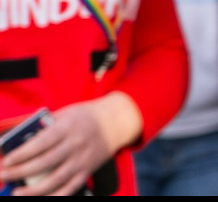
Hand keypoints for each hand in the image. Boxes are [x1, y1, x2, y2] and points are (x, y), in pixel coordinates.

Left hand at [1, 93, 140, 196]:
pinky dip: (54, 196)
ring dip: (34, 189)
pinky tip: (40, 198)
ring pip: (56, 179)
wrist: (117, 121)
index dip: (22, 153)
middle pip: (45, 162)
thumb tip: (18, 140)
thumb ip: (44, 126)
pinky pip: (69, 188)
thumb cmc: (85, 116)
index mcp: (68, 127)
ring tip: (17, 192)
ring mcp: (83, 159)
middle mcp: (76, 144)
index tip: (6, 160)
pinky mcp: (87, 171)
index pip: (42, 143)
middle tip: (4, 175)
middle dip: (20, 171)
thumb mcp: (65, 113)